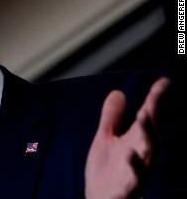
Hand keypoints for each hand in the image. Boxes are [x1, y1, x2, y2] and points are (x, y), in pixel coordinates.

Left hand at [85, 77, 169, 198]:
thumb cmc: (106, 172)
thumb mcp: (105, 140)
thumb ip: (112, 118)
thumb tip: (117, 92)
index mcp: (135, 141)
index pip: (148, 117)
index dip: (155, 99)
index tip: (163, 82)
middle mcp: (140, 154)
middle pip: (151, 132)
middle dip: (154, 113)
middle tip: (156, 94)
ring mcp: (137, 171)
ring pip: (148, 152)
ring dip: (148, 133)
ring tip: (145, 115)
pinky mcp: (129, 187)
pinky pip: (135, 177)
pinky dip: (135, 165)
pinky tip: (130, 153)